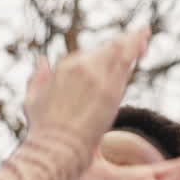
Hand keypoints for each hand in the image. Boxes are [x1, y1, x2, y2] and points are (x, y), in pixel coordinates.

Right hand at [25, 26, 151, 156]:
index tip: (123, 51)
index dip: (110, 52)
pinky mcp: (110, 88)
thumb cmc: (44, 130)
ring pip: (119, 49)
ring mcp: (96, 75)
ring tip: (146, 32)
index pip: (93, 55)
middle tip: (143, 34)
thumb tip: (42, 61)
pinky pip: (125, 60)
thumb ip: (38, 78)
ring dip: (134, 40)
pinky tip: (144, 41)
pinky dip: (135, 46)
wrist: (56, 147)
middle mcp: (80, 66)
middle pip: (109, 48)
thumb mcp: (33, 99)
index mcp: (65, 66)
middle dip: (127, 40)